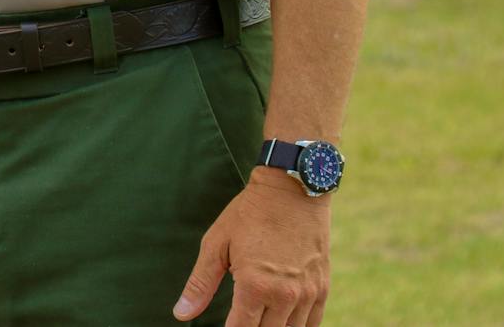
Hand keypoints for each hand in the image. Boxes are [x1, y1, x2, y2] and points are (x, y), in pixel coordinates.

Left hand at [173, 171, 330, 325]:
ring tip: (258, 321)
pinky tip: (282, 324)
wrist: (292, 189)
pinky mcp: (322, 288)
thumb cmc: (249, 214)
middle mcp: (284, 295)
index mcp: (254, 285)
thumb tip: (181, 314)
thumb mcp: (217, 243)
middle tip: (240, 320)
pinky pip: (313, 324)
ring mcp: (307, 293)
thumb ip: (200, 283)